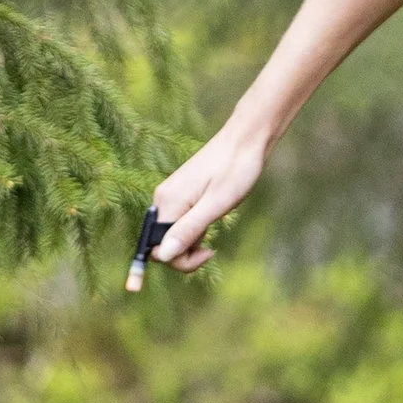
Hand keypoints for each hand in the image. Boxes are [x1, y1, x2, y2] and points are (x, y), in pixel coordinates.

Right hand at [143, 121, 272, 273]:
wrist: (245, 141)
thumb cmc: (236, 171)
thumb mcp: (216, 205)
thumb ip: (189, 230)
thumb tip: (163, 254)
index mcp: (168, 202)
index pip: (157, 249)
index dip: (178, 260)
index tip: (207, 255)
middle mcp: (163, 199)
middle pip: (161, 244)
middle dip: (184, 255)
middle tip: (212, 250)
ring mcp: (171, 196)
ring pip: (171, 235)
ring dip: (190, 243)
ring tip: (214, 233)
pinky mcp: (181, 194)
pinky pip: (179, 223)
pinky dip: (193, 231)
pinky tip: (211, 223)